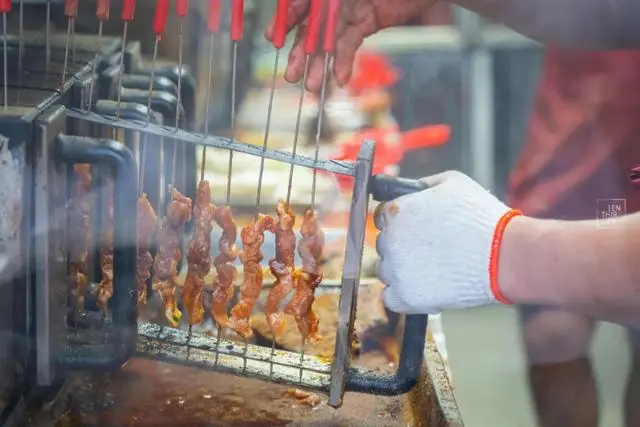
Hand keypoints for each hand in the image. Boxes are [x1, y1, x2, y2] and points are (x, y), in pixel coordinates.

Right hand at [265, 0, 434, 91]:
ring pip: (328, 40)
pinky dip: (344, 61)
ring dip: (319, 65)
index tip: (274, 38)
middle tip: (291, 76)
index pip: (301, 3)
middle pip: (311, 26)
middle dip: (300, 52)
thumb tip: (300, 8)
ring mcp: (348, 10)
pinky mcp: (364, 22)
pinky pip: (350, 43)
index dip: (287, 19)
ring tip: (311, 86)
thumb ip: (335, 4)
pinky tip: (339, 78)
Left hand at [375, 171, 517, 313]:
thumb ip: (424, 185)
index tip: (414, 228)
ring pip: (386, 271)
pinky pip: (390, 297)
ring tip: (432, 268)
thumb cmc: (482, 218)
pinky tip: (422, 287)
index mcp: (397, 212)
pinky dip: (402, 295)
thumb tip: (412, 189)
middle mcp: (390, 241)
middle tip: (429, 249)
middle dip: (402, 245)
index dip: (399, 221)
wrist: (504, 255)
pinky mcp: (406, 297)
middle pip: (384, 244)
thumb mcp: (453, 182)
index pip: (382, 216)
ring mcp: (396, 271)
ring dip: (402, 270)